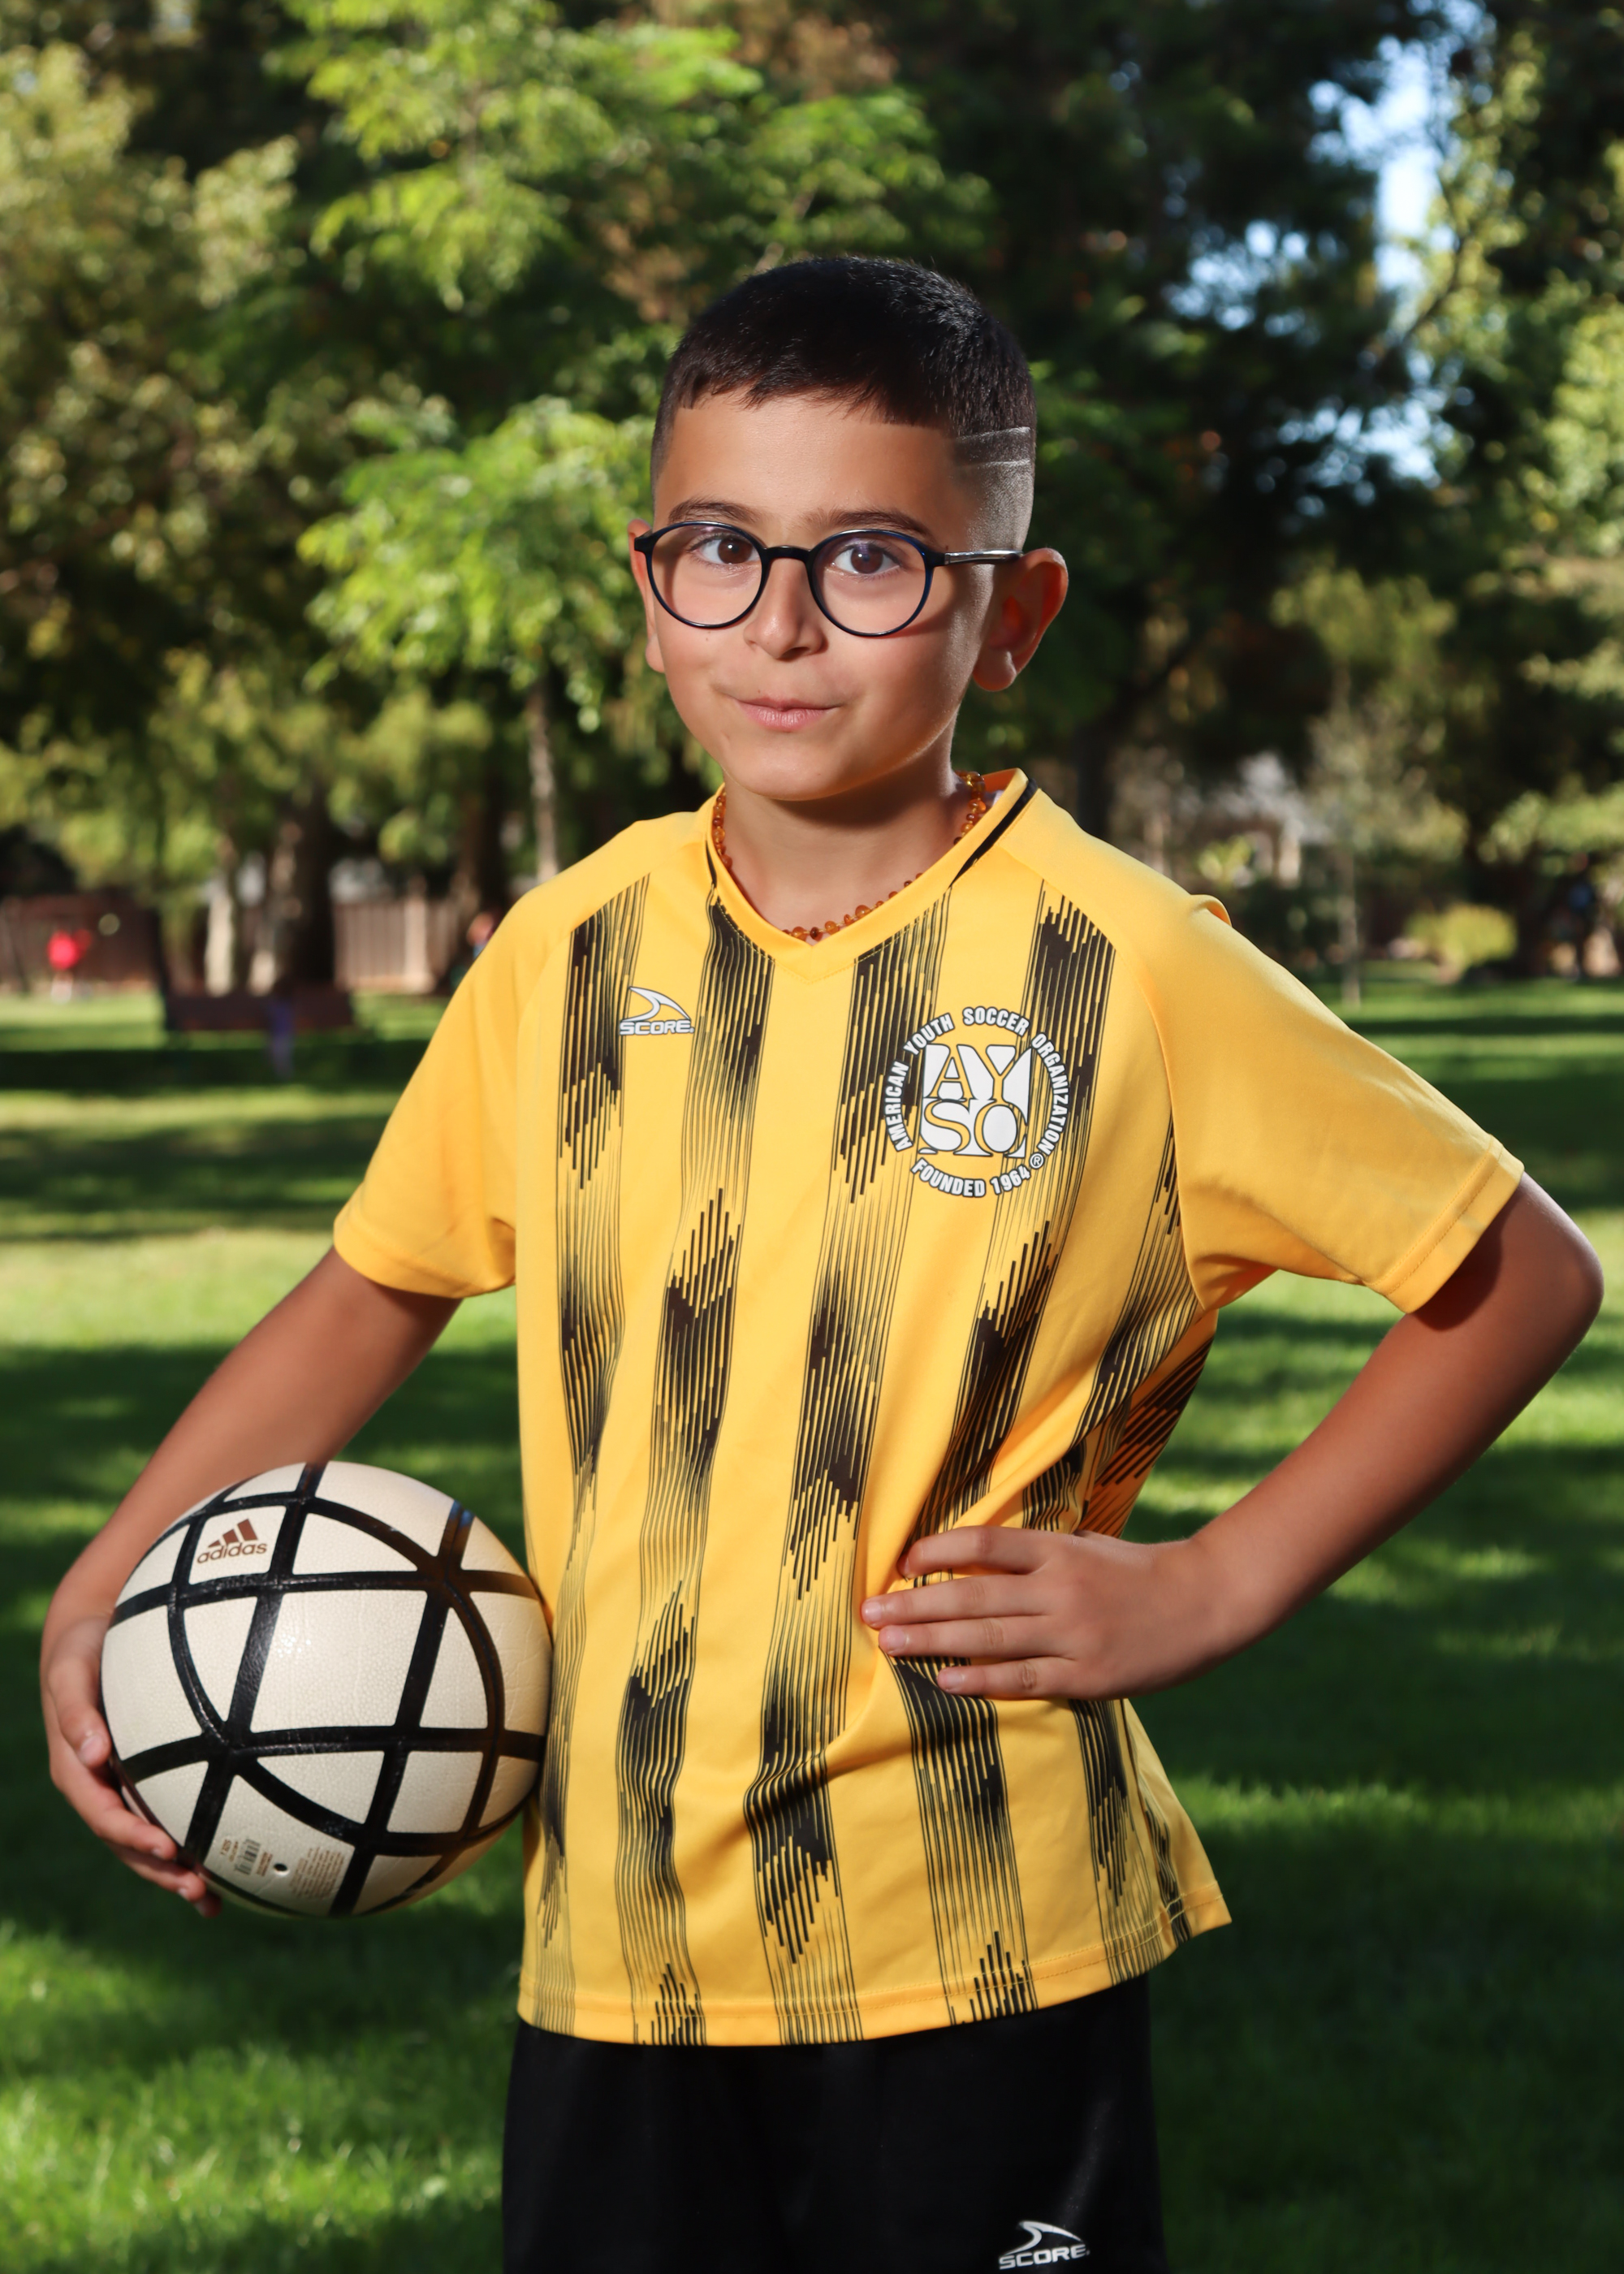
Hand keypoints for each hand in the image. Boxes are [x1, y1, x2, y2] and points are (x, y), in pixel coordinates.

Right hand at [41, 1612, 219, 1915]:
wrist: (88, 1640)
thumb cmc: (81, 1653)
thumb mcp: (71, 1673)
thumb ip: (76, 1711)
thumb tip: (93, 1752)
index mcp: (76, 1771)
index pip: (103, 1815)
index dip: (131, 1836)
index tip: (166, 1849)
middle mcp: (98, 1788)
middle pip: (125, 1843)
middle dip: (159, 1871)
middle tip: (197, 1890)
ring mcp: (118, 1789)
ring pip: (144, 1841)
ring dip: (172, 1873)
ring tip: (208, 1901)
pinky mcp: (140, 1781)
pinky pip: (163, 1818)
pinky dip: (186, 1846)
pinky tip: (219, 1868)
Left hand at [861, 1526, 1224, 1700]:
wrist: (1207, 1602)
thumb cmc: (1141, 1572)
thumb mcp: (1089, 1546)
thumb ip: (1041, 1552)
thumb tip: (982, 1556)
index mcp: (1059, 1551)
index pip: (985, 1544)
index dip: (939, 1552)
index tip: (901, 1564)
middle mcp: (1059, 1589)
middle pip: (972, 1595)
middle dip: (915, 1605)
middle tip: (868, 1613)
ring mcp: (1072, 1634)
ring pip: (988, 1638)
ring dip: (932, 1642)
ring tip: (888, 1645)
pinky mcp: (1089, 1675)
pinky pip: (1023, 1679)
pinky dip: (980, 1680)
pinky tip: (943, 1681)